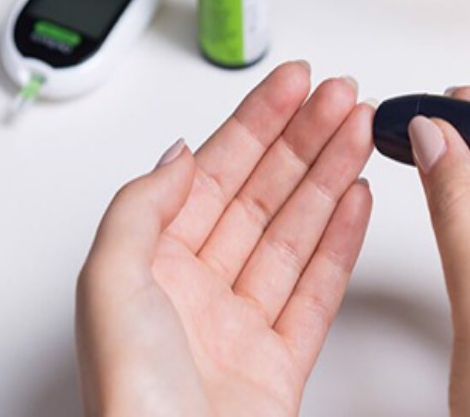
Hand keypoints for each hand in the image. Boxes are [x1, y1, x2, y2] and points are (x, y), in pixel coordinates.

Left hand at [76, 62, 374, 415]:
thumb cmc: (133, 398)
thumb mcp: (109, 284)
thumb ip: (141, 207)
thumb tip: (180, 154)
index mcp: (155, 264)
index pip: (217, 172)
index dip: (258, 122)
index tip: (293, 84)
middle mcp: (200, 285)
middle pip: (266, 193)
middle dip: (306, 139)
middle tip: (341, 97)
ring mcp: (246, 319)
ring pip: (298, 230)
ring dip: (333, 175)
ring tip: (361, 132)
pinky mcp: (284, 356)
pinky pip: (320, 285)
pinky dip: (344, 239)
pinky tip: (360, 199)